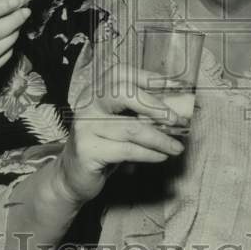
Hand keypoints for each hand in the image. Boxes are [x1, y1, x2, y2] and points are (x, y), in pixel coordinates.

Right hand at [56, 64, 186, 204]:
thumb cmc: (102, 145)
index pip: (123, 74)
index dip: (151, 78)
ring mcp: (85, 127)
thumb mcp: (119, 123)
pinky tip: (161, 156)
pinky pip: (127, 150)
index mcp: (95, 91)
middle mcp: (87, 104)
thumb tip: (176, 107)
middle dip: (155, 105)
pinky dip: (149, 153)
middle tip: (177, 119)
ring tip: (176, 147)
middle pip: (124, 93)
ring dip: (160, 138)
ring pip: (131, 128)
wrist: (72, 176)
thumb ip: (140, 112)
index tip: (179, 87)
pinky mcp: (87, 151)